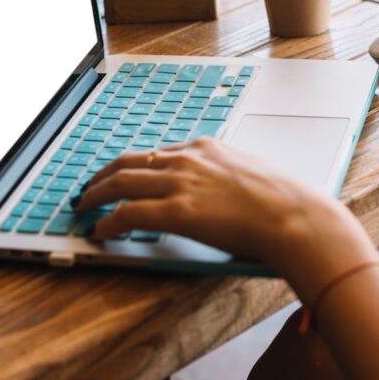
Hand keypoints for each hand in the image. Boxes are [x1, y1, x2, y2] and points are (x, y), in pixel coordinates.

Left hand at [74, 138, 376, 294]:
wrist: (295, 217)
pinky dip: (108, 222)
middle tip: (89, 189)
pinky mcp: (177, 211)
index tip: (122, 176)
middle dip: (103, 176)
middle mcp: (188, 159)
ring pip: (120, 183)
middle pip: (129, 162)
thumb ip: (229, 178)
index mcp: (207, 148)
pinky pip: (128, 214)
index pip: (156, 153)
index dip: (133, 167)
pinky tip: (100, 232)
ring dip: (96, 195)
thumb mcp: (252, 175)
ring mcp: (181, 183)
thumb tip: (223, 195)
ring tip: (83, 208)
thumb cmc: (285, 203)